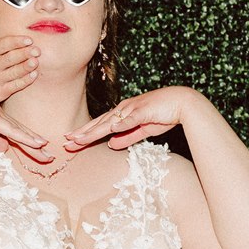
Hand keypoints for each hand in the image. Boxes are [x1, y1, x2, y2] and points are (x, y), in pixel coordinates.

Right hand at [0, 16, 37, 106]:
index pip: (5, 43)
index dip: (19, 41)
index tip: (28, 39)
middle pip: (14, 56)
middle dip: (27, 52)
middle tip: (37, 49)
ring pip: (17, 70)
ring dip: (28, 65)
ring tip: (36, 61)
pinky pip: (16, 86)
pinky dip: (25, 80)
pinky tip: (32, 75)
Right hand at [0, 100, 54, 164]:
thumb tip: (5, 148)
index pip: (13, 132)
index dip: (26, 143)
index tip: (38, 152)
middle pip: (20, 132)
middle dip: (34, 145)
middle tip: (49, 156)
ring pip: (19, 132)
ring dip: (34, 144)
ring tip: (47, 154)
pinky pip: (12, 130)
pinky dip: (26, 138)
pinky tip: (38, 144)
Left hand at [65, 86, 211, 150]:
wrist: (182, 102)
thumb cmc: (164, 114)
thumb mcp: (143, 130)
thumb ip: (127, 137)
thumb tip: (111, 145)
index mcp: (123, 114)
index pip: (100, 125)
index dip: (85, 133)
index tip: (72, 141)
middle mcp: (124, 109)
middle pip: (99, 123)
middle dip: (82, 133)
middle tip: (65, 142)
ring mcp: (133, 109)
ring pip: (109, 121)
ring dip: (93, 131)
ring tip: (79, 139)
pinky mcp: (144, 111)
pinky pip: (130, 118)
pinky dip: (120, 124)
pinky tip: (110, 130)